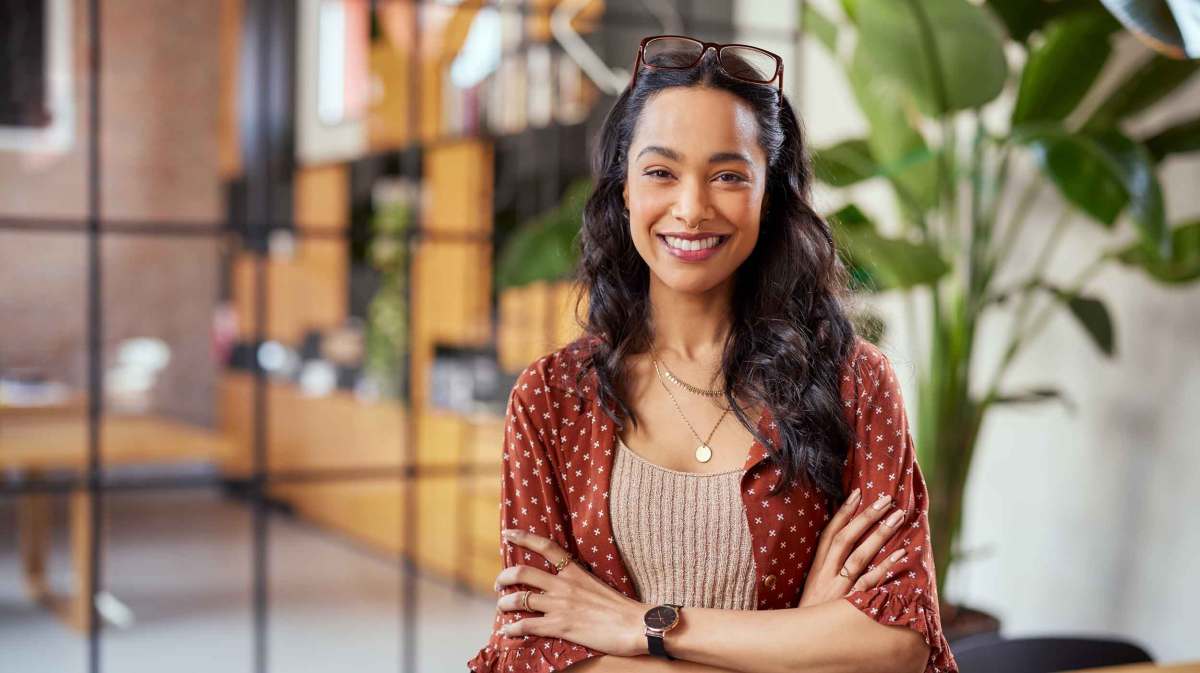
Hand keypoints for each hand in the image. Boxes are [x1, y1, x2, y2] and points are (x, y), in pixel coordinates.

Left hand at [494, 528, 649, 656]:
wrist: (635, 625)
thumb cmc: (621, 607)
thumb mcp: (598, 584)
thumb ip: (580, 582)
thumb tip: (568, 585)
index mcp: (575, 571)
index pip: (545, 547)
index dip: (523, 537)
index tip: (507, 533)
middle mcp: (564, 585)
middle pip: (523, 573)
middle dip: (504, 577)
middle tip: (499, 583)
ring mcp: (560, 605)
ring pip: (520, 599)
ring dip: (505, 603)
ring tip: (501, 607)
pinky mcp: (560, 626)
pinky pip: (527, 625)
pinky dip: (513, 628)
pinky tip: (508, 631)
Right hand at [798, 488, 908, 607]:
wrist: (803, 646)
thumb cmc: (812, 616)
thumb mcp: (813, 589)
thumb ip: (827, 569)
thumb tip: (844, 547)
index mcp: (816, 569)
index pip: (830, 534)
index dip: (843, 513)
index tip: (858, 493)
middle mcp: (826, 576)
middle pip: (846, 540)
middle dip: (866, 517)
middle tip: (885, 499)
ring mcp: (839, 590)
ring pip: (860, 557)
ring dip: (879, 535)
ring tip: (897, 517)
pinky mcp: (851, 606)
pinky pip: (871, 584)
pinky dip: (886, 567)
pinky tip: (901, 554)